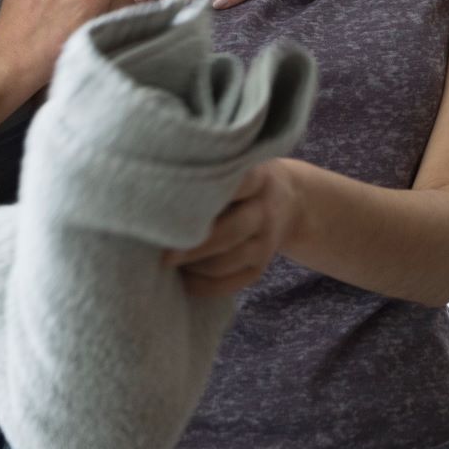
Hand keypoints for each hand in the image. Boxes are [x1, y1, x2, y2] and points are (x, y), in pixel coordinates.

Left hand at [164, 160, 304, 298]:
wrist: (291, 202)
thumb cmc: (243, 180)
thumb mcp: (239, 163)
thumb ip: (211, 170)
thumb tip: (158, 186)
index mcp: (259, 178)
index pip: (236, 184)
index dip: (205, 195)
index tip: (173, 205)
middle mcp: (264, 211)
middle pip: (231, 231)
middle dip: (194, 245)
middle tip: (162, 253)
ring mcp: (265, 243)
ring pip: (228, 261)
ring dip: (194, 265)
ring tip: (164, 262)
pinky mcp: (259, 268)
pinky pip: (230, 283)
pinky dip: (202, 285)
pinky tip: (181, 278)